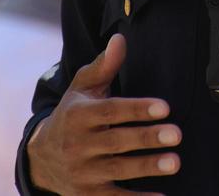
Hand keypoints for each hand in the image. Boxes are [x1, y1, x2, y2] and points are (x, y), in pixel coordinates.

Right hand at [25, 34, 180, 194]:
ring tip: (175, 162)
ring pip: (117, 170)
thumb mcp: (82, 88)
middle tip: (177, 134)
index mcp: (78, 115)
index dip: (137, 109)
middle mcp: (77, 144)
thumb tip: (120, 39)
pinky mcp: (87, 195)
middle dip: (147, 138)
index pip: (111, 111)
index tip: (164, 107)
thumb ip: (103, 65)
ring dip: (147, 167)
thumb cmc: (73, 115)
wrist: (41, 158)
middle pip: (116, 141)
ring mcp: (81, 172)